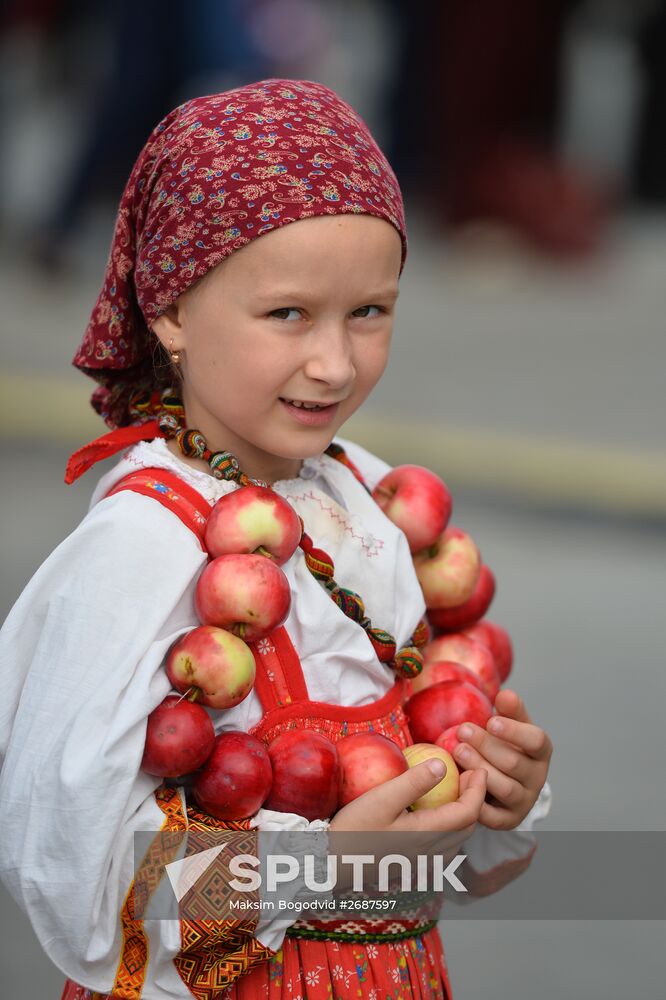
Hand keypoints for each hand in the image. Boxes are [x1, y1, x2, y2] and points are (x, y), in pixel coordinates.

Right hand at [328, 762, 486, 891]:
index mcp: (428, 835)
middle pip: (468, 826)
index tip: (478, 768)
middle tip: (468, 773)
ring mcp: (423, 863)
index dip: (479, 789)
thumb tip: (443, 764)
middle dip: (475, 799)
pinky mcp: (413, 865)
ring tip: (455, 788)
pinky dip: (450, 825)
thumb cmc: (354, 828)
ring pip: (458, 838)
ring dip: (464, 813)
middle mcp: (432, 853)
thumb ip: (414, 782)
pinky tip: (435, 811)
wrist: (331, 864)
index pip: (468, 813)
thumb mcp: (382, 798)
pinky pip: (444, 846)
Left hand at [452, 689, 552, 830]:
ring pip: (504, 788)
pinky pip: (493, 816)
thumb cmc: (503, 744)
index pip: (536, 741)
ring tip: (458, 751)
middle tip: (462, 730)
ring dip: (479, 768)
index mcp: (540, 751)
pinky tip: (460, 783)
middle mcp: (537, 778)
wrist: (502, 779)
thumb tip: (506, 694)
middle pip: (514, 763)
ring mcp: (524, 800)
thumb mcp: (509, 724)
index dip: (514, 731)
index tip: (490, 721)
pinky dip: (477, 801)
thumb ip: (509, 710)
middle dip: (486, 746)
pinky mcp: (507, 820)